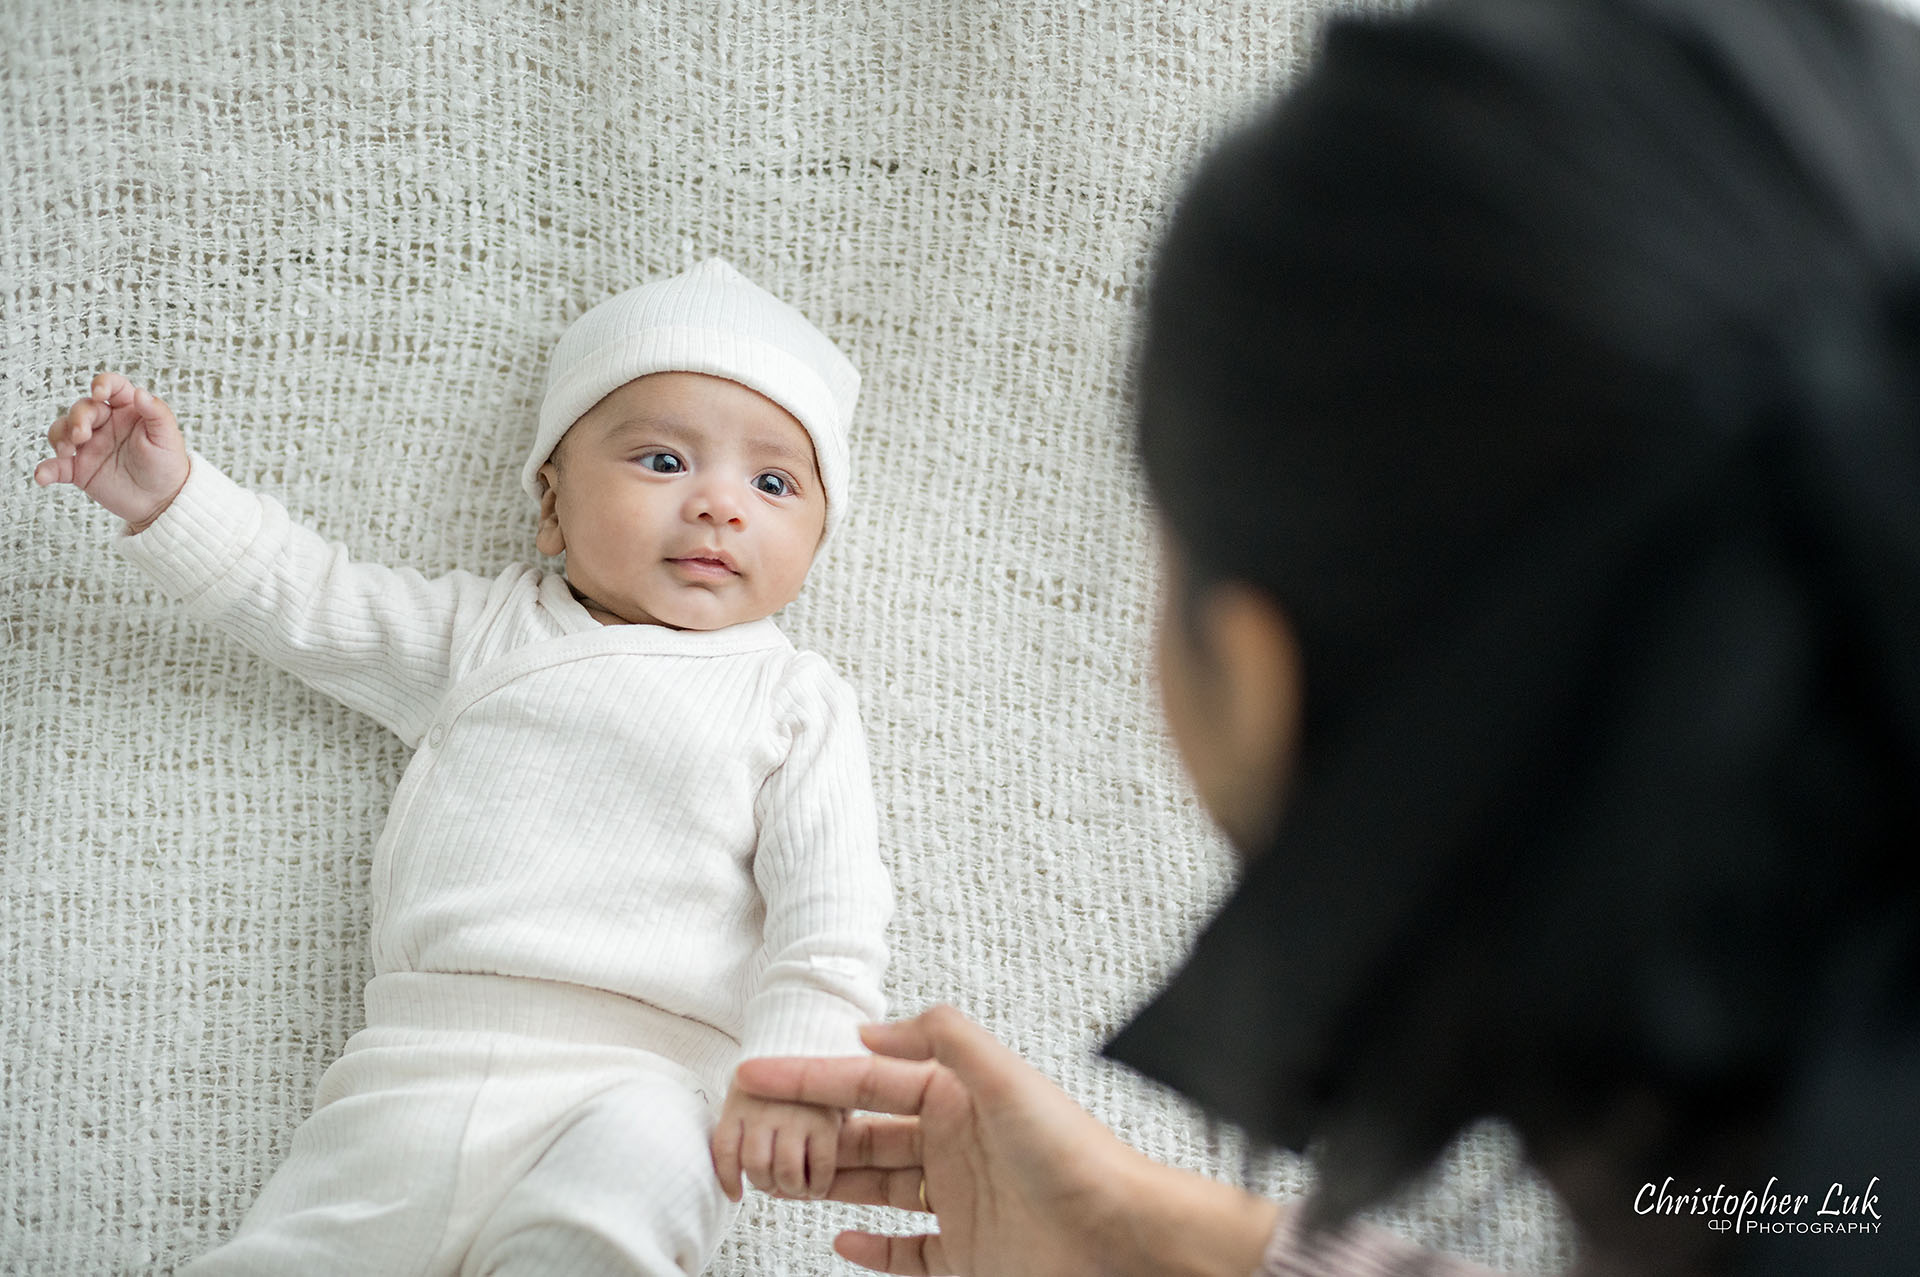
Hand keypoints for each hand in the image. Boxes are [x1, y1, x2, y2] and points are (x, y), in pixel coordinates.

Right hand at [34, 372, 189, 530]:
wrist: (162, 501)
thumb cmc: (168, 465)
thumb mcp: (168, 437)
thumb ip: (157, 413)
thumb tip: (141, 392)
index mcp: (127, 410)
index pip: (111, 387)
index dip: (102, 384)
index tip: (98, 393)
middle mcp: (105, 423)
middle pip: (82, 409)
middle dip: (77, 418)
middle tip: (82, 435)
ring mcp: (89, 445)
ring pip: (62, 431)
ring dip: (60, 437)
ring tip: (68, 451)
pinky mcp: (79, 469)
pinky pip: (56, 466)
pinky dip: (46, 469)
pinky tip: (43, 476)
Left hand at [710, 1081, 843, 1202]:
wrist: (818, 1043)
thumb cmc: (783, 1078)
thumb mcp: (753, 1091)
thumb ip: (744, 1125)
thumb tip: (737, 1176)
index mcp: (739, 1102)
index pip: (725, 1151)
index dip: (728, 1180)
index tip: (736, 1195)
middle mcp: (764, 1109)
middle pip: (755, 1166)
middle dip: (765, 1184)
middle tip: (774, 1185)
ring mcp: (795, 1116)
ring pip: (785, 1172)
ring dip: (791, 1188)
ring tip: (797, 1187)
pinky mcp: (826, 1122)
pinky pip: (819, 1167)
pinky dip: (818, 1185)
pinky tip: (817, 1187)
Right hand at [733, 1006, 1168, 1276]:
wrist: (1120, 1236)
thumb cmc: (1075, 1157)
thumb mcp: (1006, 1077)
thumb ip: (943, 1038)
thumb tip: (871, 1032)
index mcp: (958, 1099)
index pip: (868, 1081)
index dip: (810, 1076)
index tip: (758, 1072)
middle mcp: (954, 1145)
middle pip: (864, 1135)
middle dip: (811, 1132)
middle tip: (758, 1133)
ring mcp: (958, 1201)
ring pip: (875, 1188)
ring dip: (830, 1184)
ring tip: (785, 1180)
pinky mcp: (965, 1255)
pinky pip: (905, 1251)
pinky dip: (870, 1249)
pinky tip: (840, 1238)